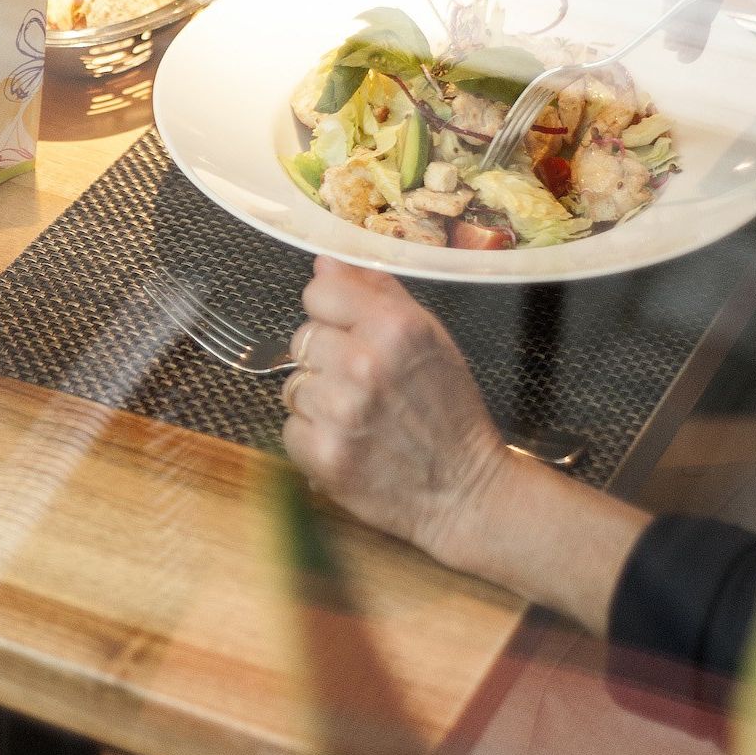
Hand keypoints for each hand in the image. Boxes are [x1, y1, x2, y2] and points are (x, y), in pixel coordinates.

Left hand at [281, 258, 508, 566]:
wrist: (465, 492)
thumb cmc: (449, 412)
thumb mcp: (429, 338)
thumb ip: (377, 293)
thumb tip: (326, 262)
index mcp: (395, 327)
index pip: (319, 292)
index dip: (332, 313)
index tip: (350, 332)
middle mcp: (364, 363)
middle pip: (303, 339)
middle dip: (327, 360)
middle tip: (365, 385)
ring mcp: (341, 411)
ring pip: (293, 386)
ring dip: (319, 402)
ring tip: (361, 418)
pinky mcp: (324, 455)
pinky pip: (290, 430)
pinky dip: (313, 439)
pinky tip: (349, 444)